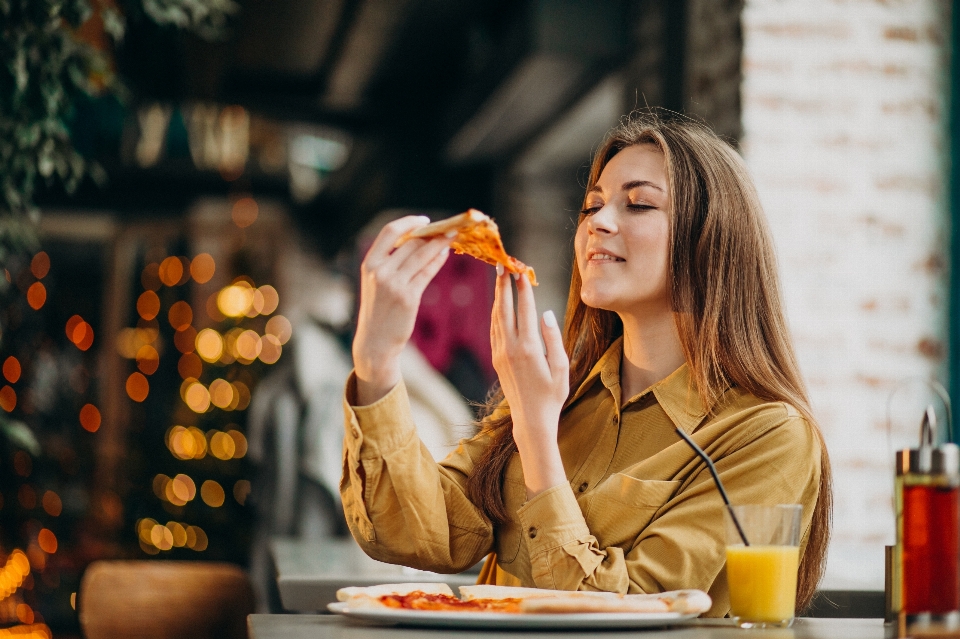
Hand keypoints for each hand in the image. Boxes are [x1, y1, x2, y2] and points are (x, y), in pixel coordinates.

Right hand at [353, 216, 451, 404]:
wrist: (375, 342)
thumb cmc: (378, 311)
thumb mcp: (376, 283)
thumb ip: (391, 262)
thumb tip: (419, 241)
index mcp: (369, 263)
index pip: (389, 232)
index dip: (409, 222)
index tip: (425, 220)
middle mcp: (380, 271)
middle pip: (411, 243)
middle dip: (432, 233)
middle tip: (448, 227)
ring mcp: (393, 284)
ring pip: (422, 255)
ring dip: (440, 243)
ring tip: (453, 236)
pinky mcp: (408, 297)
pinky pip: (427, 272)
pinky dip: (438, 261)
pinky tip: (445, 254)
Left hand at [491, 266, 569, 496]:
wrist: (530, 419)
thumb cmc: (552, 395)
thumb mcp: (561, 367)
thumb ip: (554, 338)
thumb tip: (546, 313)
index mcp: (530, 348)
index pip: (525, 310)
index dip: (523, 288)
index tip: (522, 270)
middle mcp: (511, 348)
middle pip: (505, 309)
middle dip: (504, 285)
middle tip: (504, 264)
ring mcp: (501, 353)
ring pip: (496, 318)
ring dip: (498, 297)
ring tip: (500, 278)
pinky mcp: (497, 359)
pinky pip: (494, 330)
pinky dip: (496, 313)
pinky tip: (498, 305)